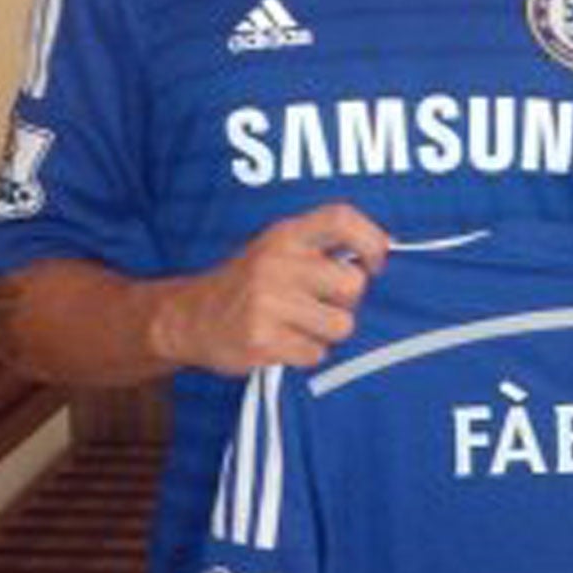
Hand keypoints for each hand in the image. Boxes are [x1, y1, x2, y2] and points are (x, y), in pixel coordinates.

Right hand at [148, 203, 390, 373]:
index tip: (375, 263)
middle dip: (345, 302)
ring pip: (340, 325)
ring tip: (297, 326)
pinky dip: (304, 354)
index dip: (371, 240)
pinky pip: (316, 354)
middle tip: (319, 304)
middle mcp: (277, 262)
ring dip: (325, 333)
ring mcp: (268, 302)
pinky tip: (280, 342)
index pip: (342, 218)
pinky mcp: (262, 339)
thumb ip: (321, 246)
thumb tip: (384, 251)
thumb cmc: (248, 284)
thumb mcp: (276, 248)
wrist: (188, 318)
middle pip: (352, 284)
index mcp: (285, 234)